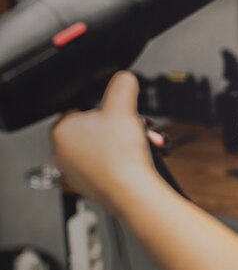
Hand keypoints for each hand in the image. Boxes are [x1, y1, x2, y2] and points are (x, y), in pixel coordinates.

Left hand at [52, 71, 155, 211]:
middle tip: (137, 127)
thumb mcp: (123, 106)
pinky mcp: (91, 187)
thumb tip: (123, 78)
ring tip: (144, 143)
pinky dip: (126, 160)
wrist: (132, 192)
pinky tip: (139, 159)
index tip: (119, 111)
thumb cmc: (120, 156)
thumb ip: (122, 85)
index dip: (104, 107)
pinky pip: (109, 166)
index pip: (80, 108)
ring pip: (105, 148)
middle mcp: (63, 153)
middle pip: (96, 129)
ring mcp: (76, 173)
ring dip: (127, 142)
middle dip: (122, 126)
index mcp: (62, 131)